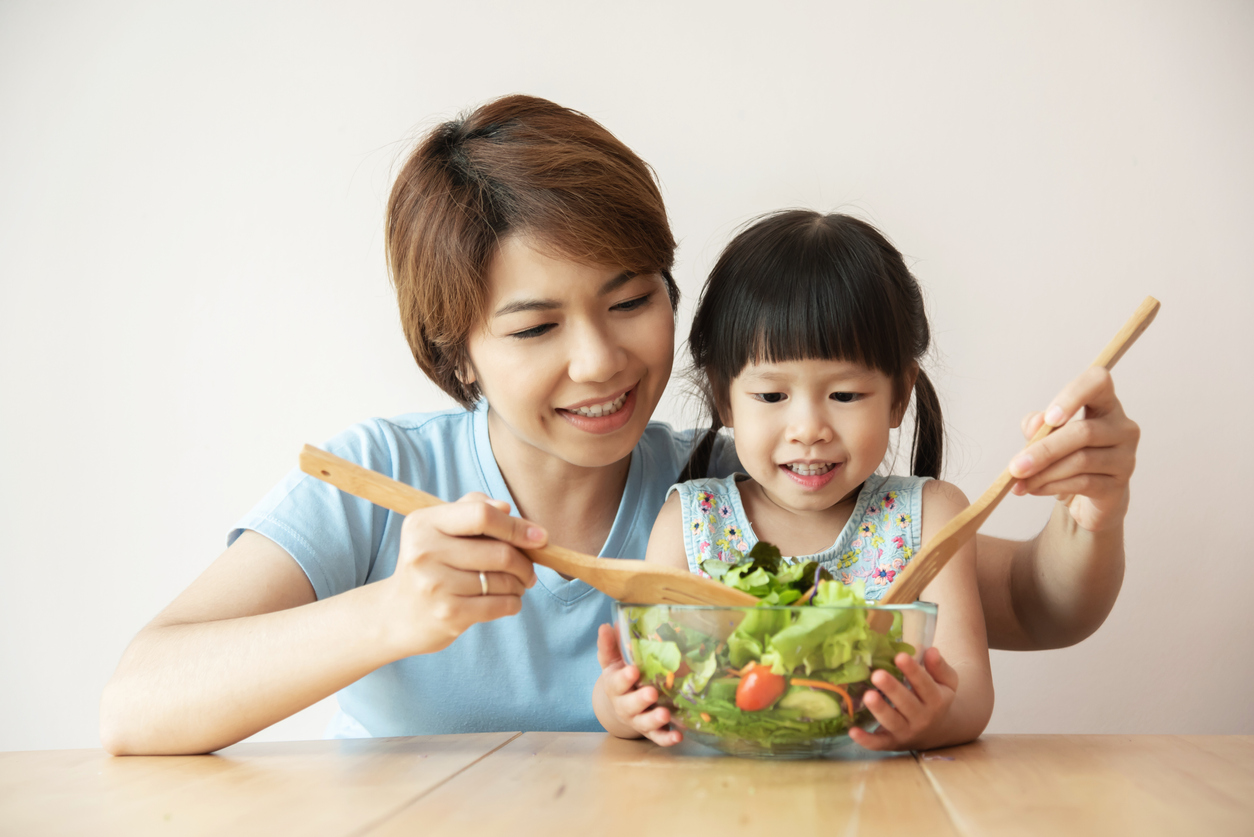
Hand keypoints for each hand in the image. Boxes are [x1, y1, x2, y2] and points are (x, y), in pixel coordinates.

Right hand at [379, 493, 542, 656]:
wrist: (396, 616)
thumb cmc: (431, 564)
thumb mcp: (440, 528)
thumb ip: (473, 509)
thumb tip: (507, 508)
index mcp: (424, 523)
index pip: (482, 515)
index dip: (516, 526)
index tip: (539, 537)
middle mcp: (424, 552)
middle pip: (500, 552)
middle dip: (525, 562)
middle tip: (528, 569)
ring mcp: (435, 585)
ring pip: (503, 580)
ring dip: (519, 583)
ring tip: (516, 585)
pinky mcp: (447, 615)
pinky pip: (499, 605)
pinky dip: (513, 603)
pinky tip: (509, 601)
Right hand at [594, 624, 681, 745]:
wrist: (621, 705)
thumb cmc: (621, 677)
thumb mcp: (613, 661)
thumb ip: (610, 645)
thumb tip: (607, 625)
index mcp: (615, 686)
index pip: (616, 682)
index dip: (624, 678)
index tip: (633, 670)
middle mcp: (625, 705)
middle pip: (630, 705)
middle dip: (640, 699)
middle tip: (652, 693)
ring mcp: (638, 719)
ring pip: (644, 723)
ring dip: (655, 719)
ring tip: (665, 714)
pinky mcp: (651, 731)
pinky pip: (658, 737)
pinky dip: (667, 738)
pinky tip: (679, 736)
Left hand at [848, 648, 957, 751]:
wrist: (937, 732)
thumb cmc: (935, 699)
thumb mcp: (946, 683)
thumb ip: (939, 667)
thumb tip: (931, 651)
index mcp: (935, 700)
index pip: (925, 684)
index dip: (913, 671)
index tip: (900, 656)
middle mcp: (922, 717)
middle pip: (907, 704)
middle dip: (892, 689)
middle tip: (877, 674)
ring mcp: (906, 732)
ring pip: (892, 722)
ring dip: (880, 710)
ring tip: (867, 696)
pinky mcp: (891, 743)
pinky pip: (879, 744)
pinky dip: (866, 740)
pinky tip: (852, 731)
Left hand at [1008, 367, 1139, 532]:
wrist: (1087, 496)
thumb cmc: (1066, 455)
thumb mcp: (1045, 435)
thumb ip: (1037, 425)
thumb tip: (1036, 425)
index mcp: (1104, 404)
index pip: (1098, 381)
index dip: (1073, 395)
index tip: (1050, 418)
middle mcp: (1122, 427)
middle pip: (1083, 432)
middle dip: (1043, 450)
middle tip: (1016, 466)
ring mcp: (1125, 457)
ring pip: (1080, 461)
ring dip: (1043, 473)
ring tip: (1020, 482)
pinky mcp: (1119, 485)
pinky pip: (1083, 483)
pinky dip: (1052, 486)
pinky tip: (1034, 489)